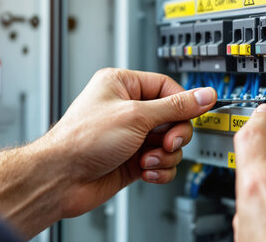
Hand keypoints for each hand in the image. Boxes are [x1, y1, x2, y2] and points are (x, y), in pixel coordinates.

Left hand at [38, 68, 215, 217]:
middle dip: (174, 134)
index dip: (183, 103)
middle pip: (173, 117)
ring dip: (165, 155)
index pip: (167, 87)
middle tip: (168, 142)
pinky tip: (145, 172)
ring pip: (170, 143)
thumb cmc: (82, 140)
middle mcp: (128, 109)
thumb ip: (175, 107)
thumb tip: (203, 95)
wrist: (61, 179)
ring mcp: (131, 136)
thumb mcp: (136, 116)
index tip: (198, 113)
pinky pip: (162, 162)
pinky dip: (159, 169)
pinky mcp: (134, 159)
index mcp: (123, 85)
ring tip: (148, 160)